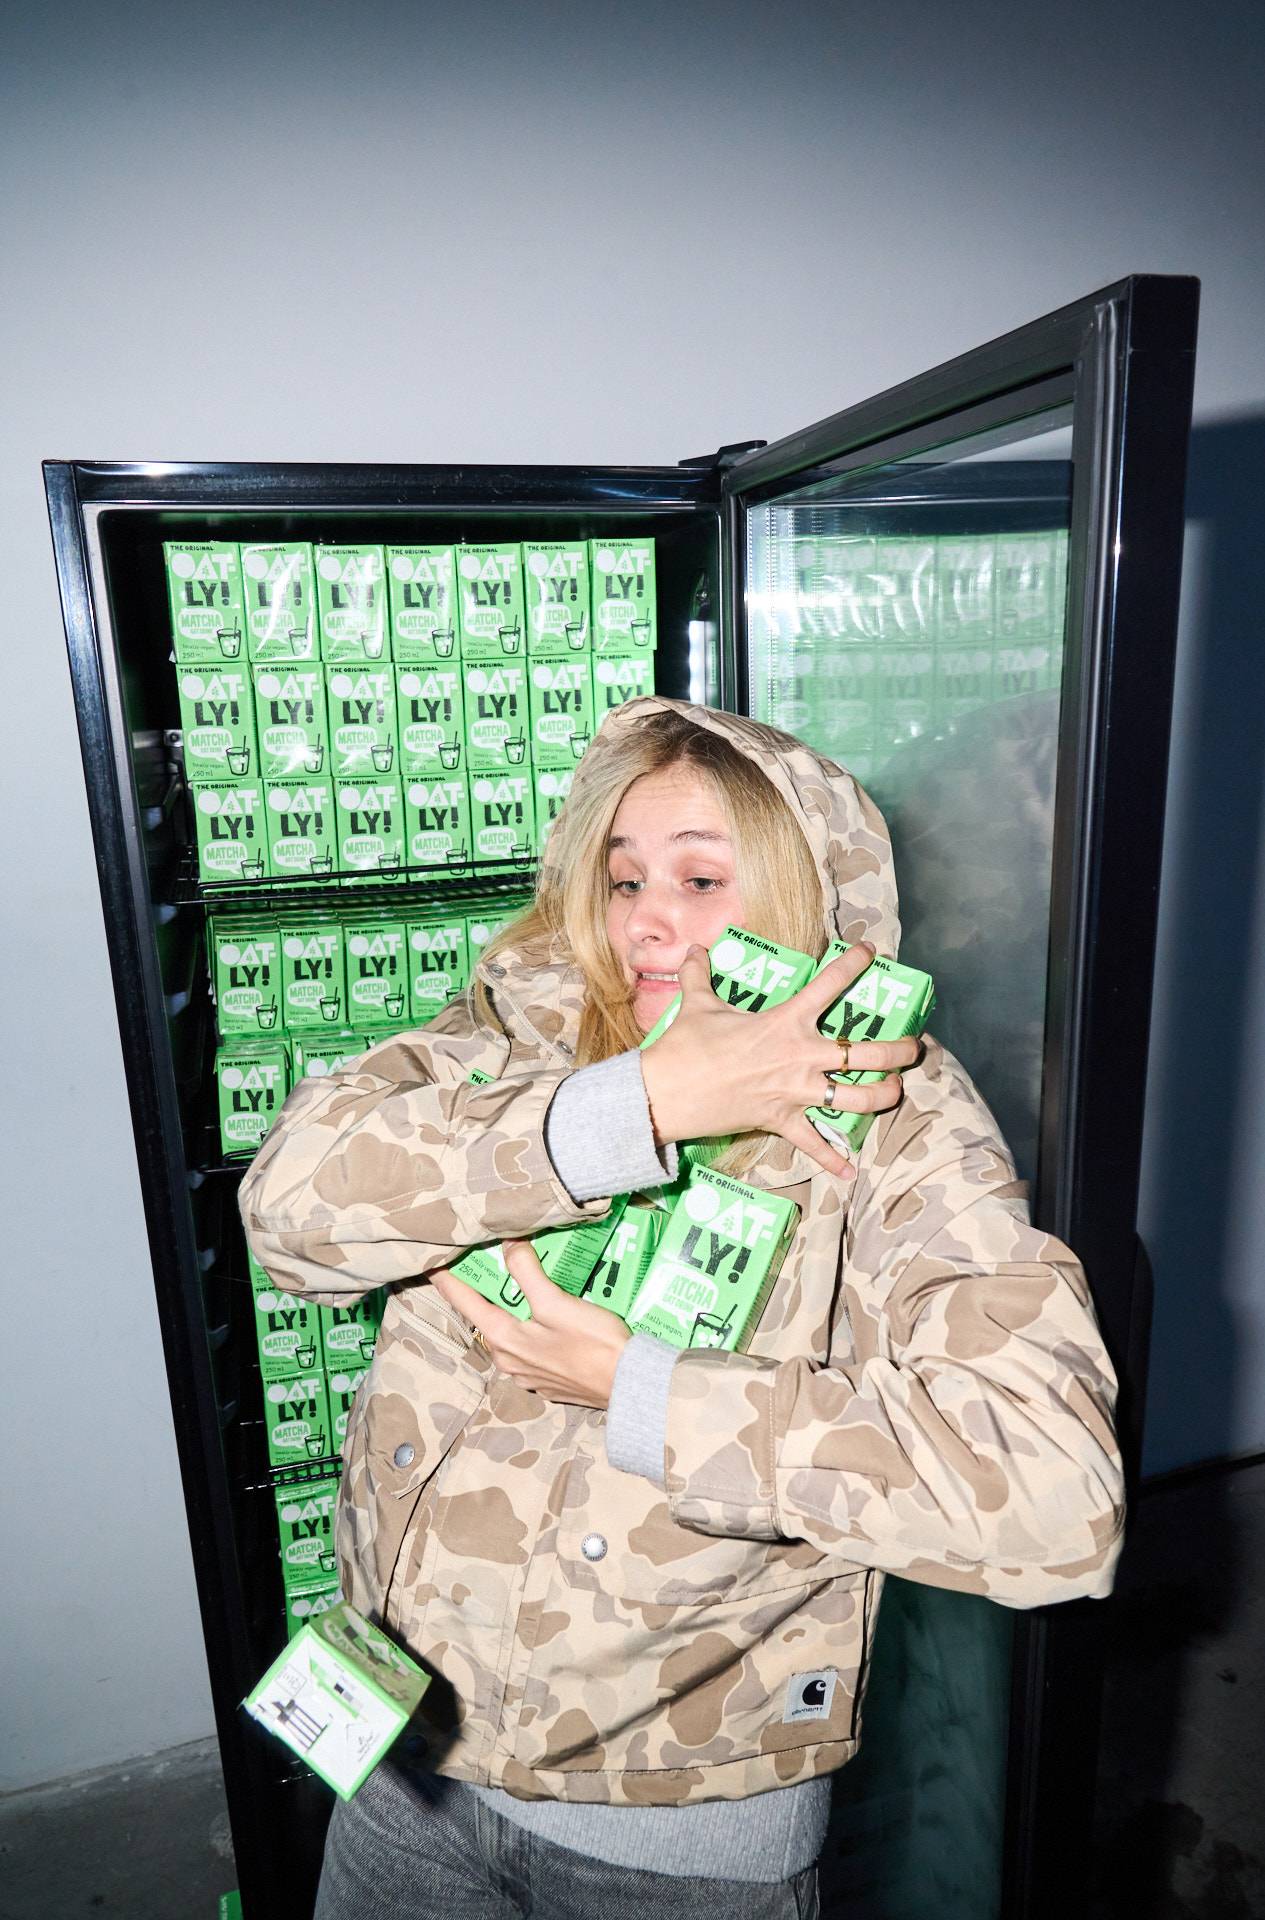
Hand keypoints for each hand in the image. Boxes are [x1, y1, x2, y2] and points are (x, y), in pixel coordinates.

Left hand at [431, 1241, 630, 1409]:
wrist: (630, 1386)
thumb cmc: (594, 1345)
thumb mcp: (557, 1303)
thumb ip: (527, 1273)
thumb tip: (507, 1244)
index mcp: (505, 1341)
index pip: (465, 1303)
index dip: (447, 1280)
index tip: (430, 1261)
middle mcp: (509, 1361)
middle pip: (486, 1318)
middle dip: (481, 1291)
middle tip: (477, 1263)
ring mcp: (528, 1374)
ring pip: (508, 1333)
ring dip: (507, 1309)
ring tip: (513, 1284)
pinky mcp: (548, 1380)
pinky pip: (529, 1347)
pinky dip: (528, 1327)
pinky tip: (542, 1316)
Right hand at [638, 943, 919, 1180]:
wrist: (666, 1093)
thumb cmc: (685, 1046)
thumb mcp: (695, 1004)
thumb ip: (699, 975)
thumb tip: (693, 952)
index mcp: (786, 1021)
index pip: (830, 984)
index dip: (855, 964)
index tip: (871, 952)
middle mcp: (801, 1056)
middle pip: (867, 1054)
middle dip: (899, 1050)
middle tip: (914, 1046)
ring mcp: (795, 1092)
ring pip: (857, 1098)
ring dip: (884, 1096)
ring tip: (896, 1090)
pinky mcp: (781, 1121)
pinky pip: (814, 1145)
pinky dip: (833, 1160)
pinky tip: (851, 1172)